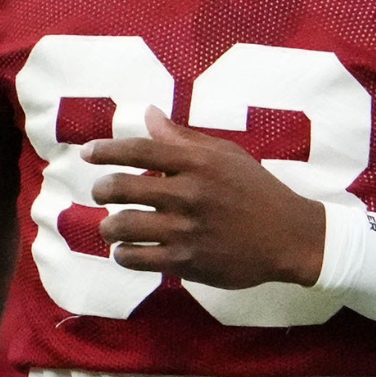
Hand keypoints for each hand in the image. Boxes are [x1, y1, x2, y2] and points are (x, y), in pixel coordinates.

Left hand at [86, 107, 325, 288]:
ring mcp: (186, 230)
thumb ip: (183, 138)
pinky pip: (135, 258)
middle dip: (102, 189)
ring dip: (109, 226)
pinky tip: (128, 249)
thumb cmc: (256, 191)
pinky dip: (123, 253)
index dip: (107, 150)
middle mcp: (189, 194)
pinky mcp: (186, 262)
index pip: (140, 150)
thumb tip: (148, 115)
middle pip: (120, 187)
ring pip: (122, 226)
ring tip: (113, 225)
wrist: (288, 236)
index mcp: (199, 163)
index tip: (87, 153)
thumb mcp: (226, 156)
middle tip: (102, 192)